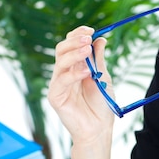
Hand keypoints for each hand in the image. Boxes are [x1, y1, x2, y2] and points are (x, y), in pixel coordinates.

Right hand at [47, 26, 114, 144]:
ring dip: (74, 53)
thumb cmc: (101, 105)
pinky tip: (86, 71)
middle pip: (62, 50)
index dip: (78, 34)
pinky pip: (61, 81)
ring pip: (60, 61)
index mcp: (75, 67)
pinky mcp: (55, 96)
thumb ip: (98, 59)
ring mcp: (59, 84)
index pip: (71, 45)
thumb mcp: (103, 77)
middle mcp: (65, 73)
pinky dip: (74, 74)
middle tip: (87, 36)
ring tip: (87, 49)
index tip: (91, 29)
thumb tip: (99, 39)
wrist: (99, 129)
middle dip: (74, 41)